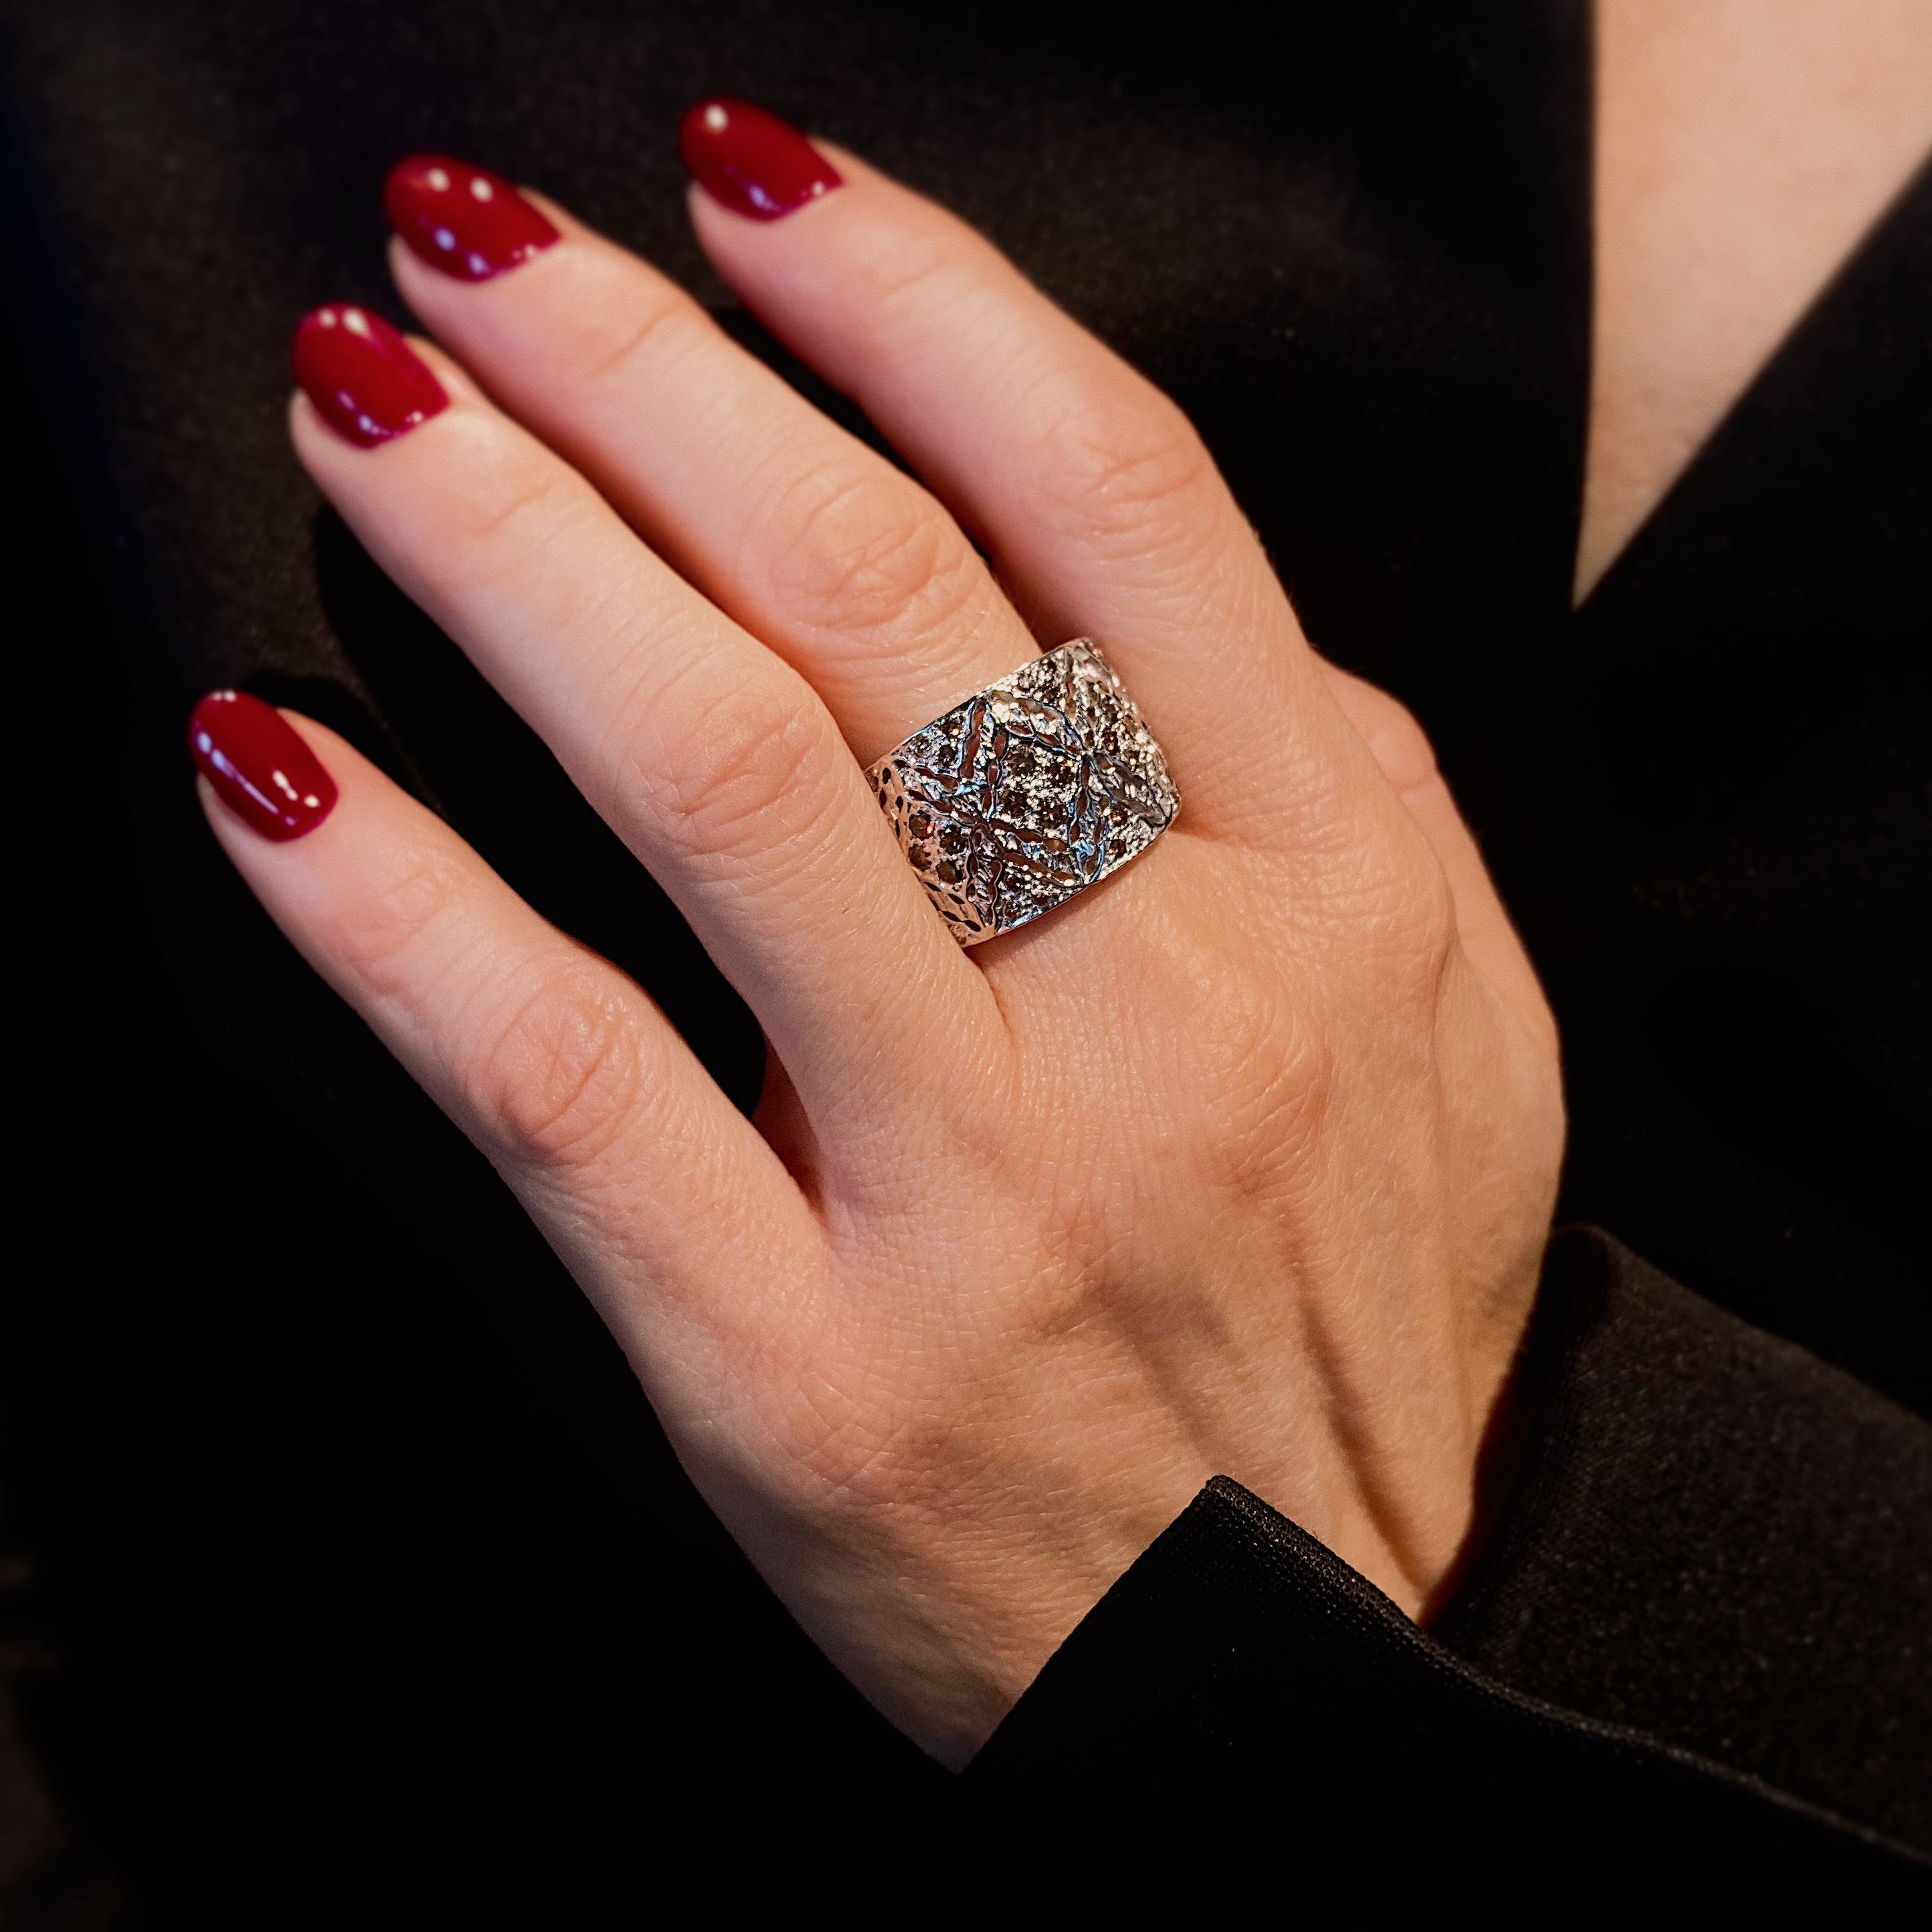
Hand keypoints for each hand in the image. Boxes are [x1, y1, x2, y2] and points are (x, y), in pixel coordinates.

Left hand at [196, 111, 1563, 1768]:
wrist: (1321, 1697)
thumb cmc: (1359, 1342)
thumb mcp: (1457, 1044)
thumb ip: (1356, 808)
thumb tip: (1208, 632)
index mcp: (1331, 897)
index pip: (1113, 505)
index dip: (919, 302)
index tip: (750, 190)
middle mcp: (1162, 1009)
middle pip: (877, 600)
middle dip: (652, 378)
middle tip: (482, 253)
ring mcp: (972, 1194)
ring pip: (714, 791)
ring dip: (510, 557)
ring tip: (367, 408)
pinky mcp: (793, 1369)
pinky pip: (557, 1087)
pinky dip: (389, 905)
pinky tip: (263, 767)